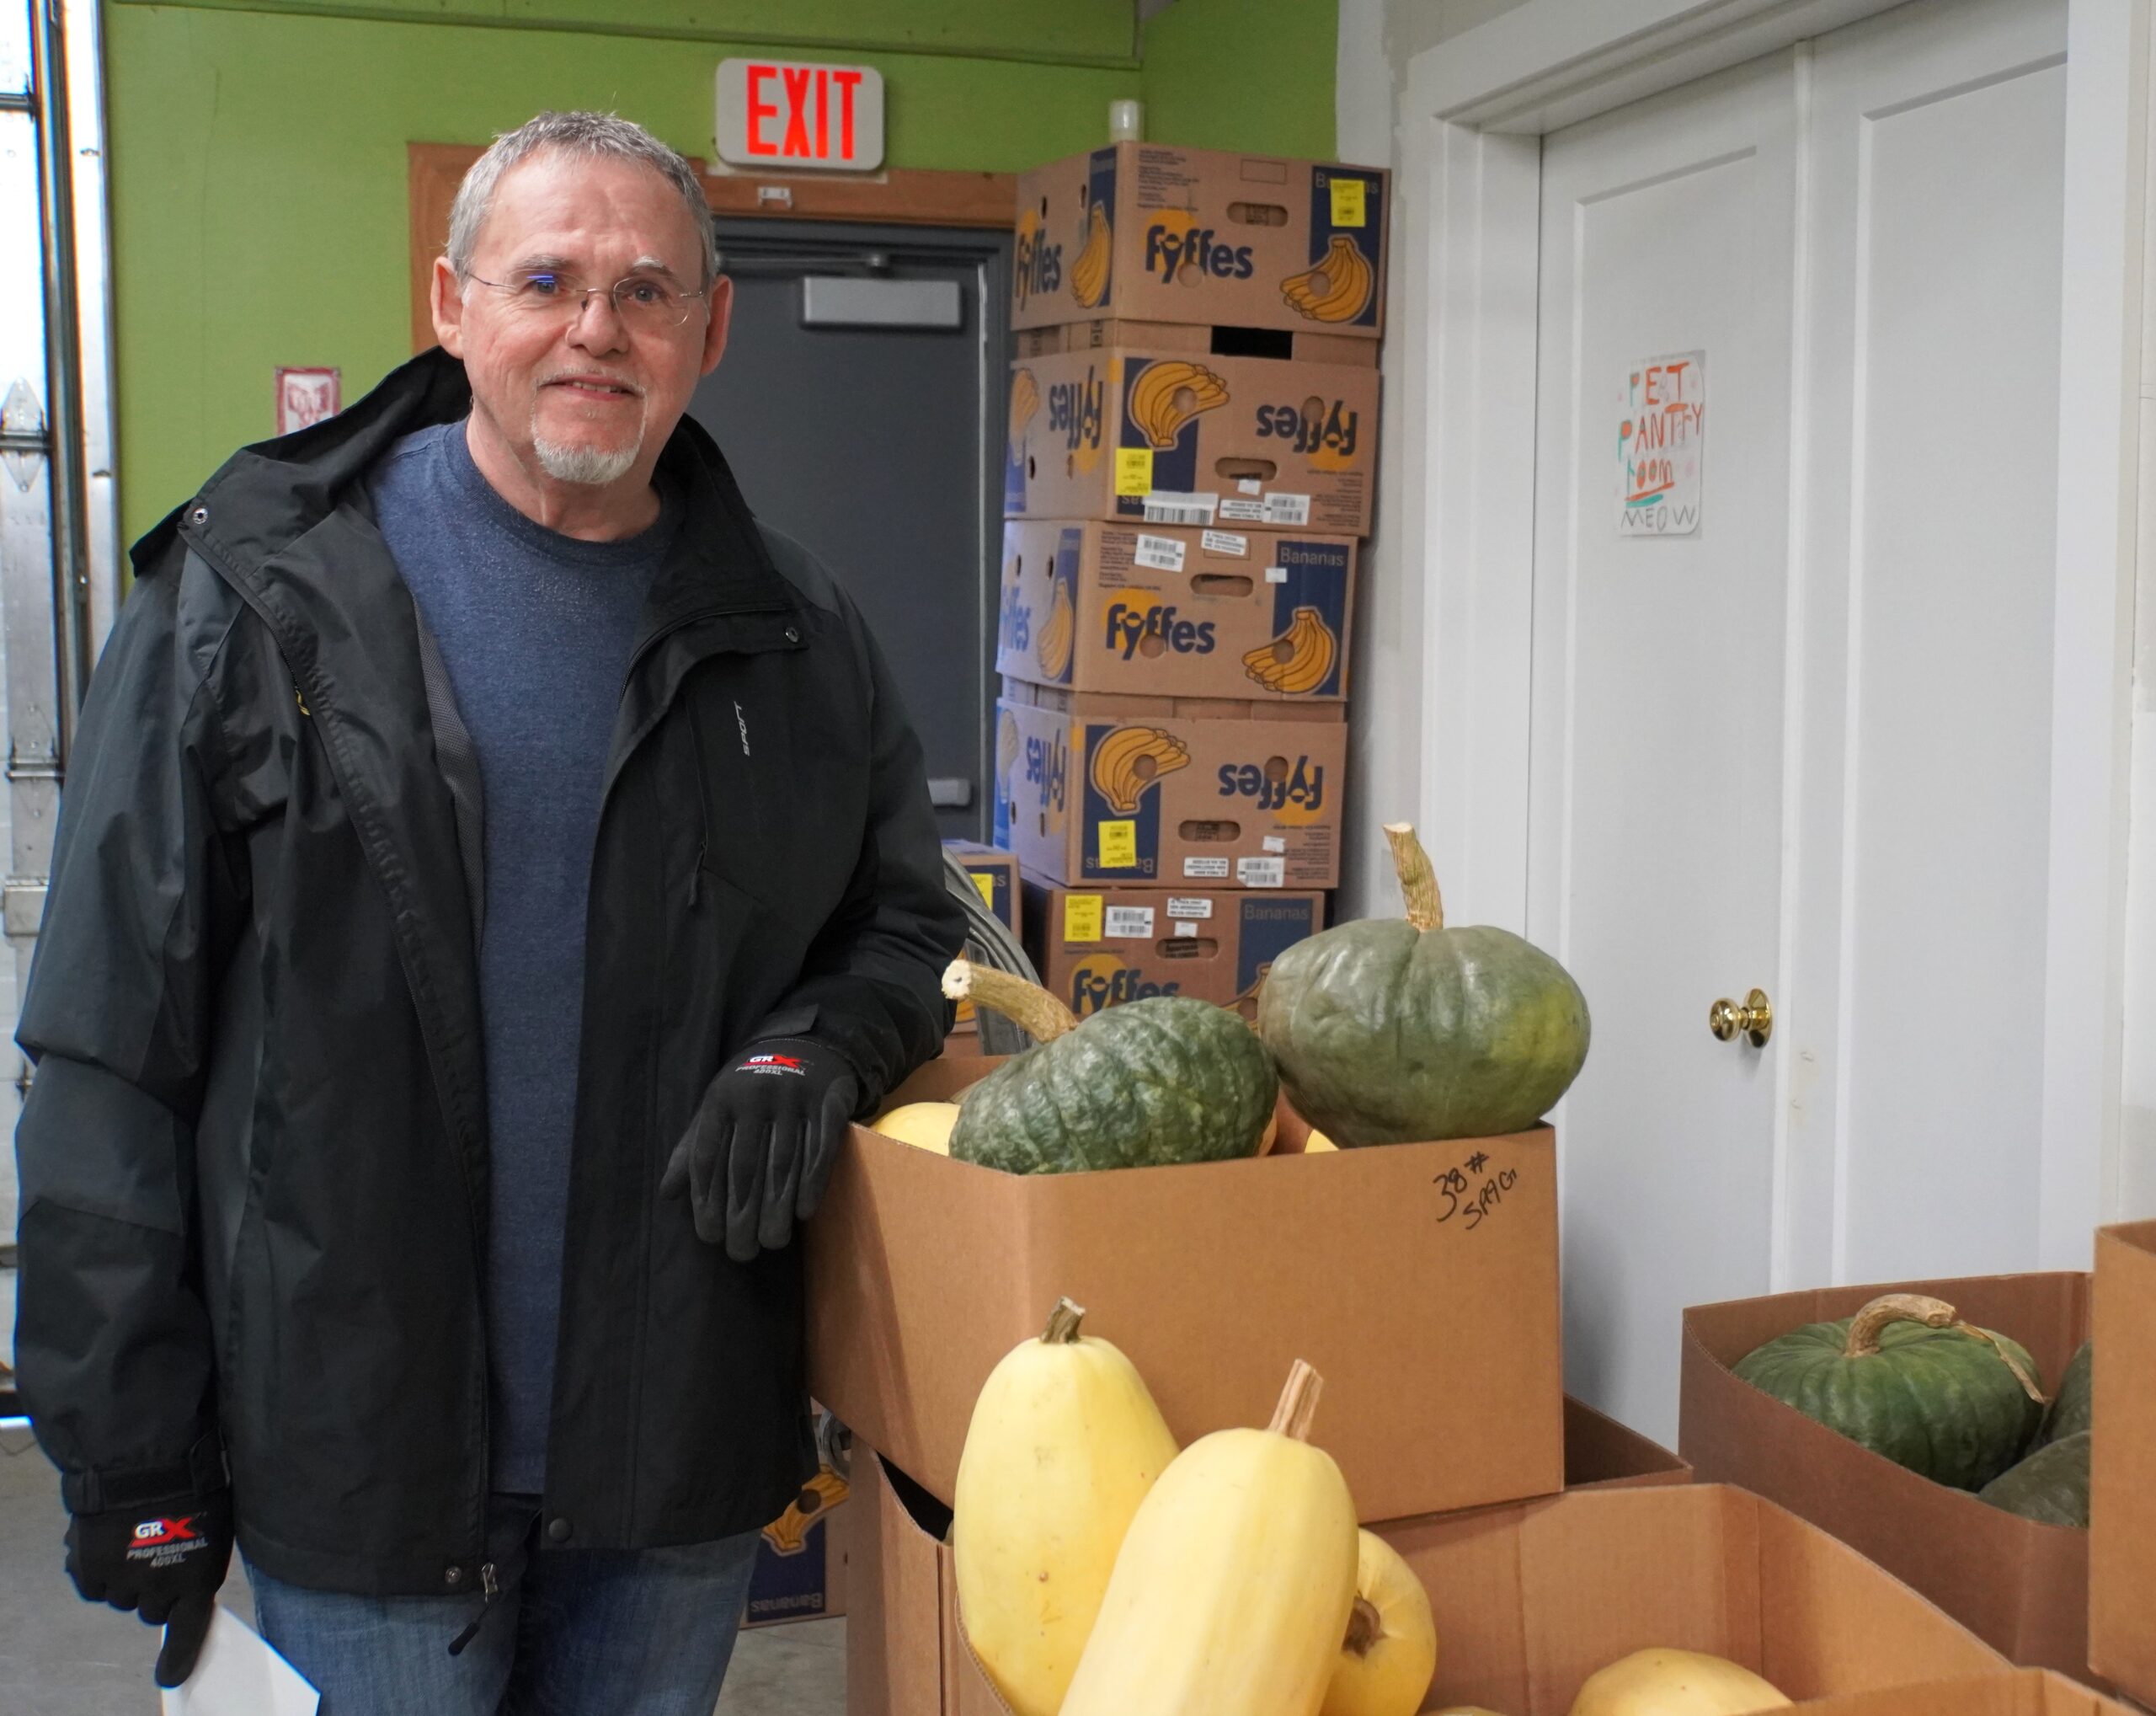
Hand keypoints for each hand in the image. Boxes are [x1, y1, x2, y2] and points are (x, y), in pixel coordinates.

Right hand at [66, 1488, 232, 1687]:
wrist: (146, 1463)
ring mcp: (121, 1581)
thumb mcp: (216, 1525)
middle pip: (152, 1611)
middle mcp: (158, 1588)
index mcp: (197, 1577)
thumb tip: (188, 1584)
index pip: (189, 1628)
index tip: (170, 1677)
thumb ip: (201, 1561)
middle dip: (156, 1592)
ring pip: (122, 1599)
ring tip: (136, 1540)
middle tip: (160, 1557)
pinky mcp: (89, 1570)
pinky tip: (109, 1542)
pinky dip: (99, 1571)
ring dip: (128, 1579)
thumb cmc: (193, 1485)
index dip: (180, 1656)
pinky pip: (94, 1586)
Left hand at [660, 1038, 859, 1262]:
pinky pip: (821, 1148)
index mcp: (721, 1099)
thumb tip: (668, 1194)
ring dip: (776, 1208)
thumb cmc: (749, 1089)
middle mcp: (755, 1096)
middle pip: (745, 1167)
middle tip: (742, 1252)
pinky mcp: (829, 1101)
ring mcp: (794, 1097)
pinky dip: (813, 1183)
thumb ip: (692, 1150)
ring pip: (783, 1163)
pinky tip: (804, 1213)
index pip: (709, 1158)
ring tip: (772, 1242)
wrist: (803, 1044)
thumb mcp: (716, 1109)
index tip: (710, 1237)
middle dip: (742, 1215)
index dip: (707, 1201)